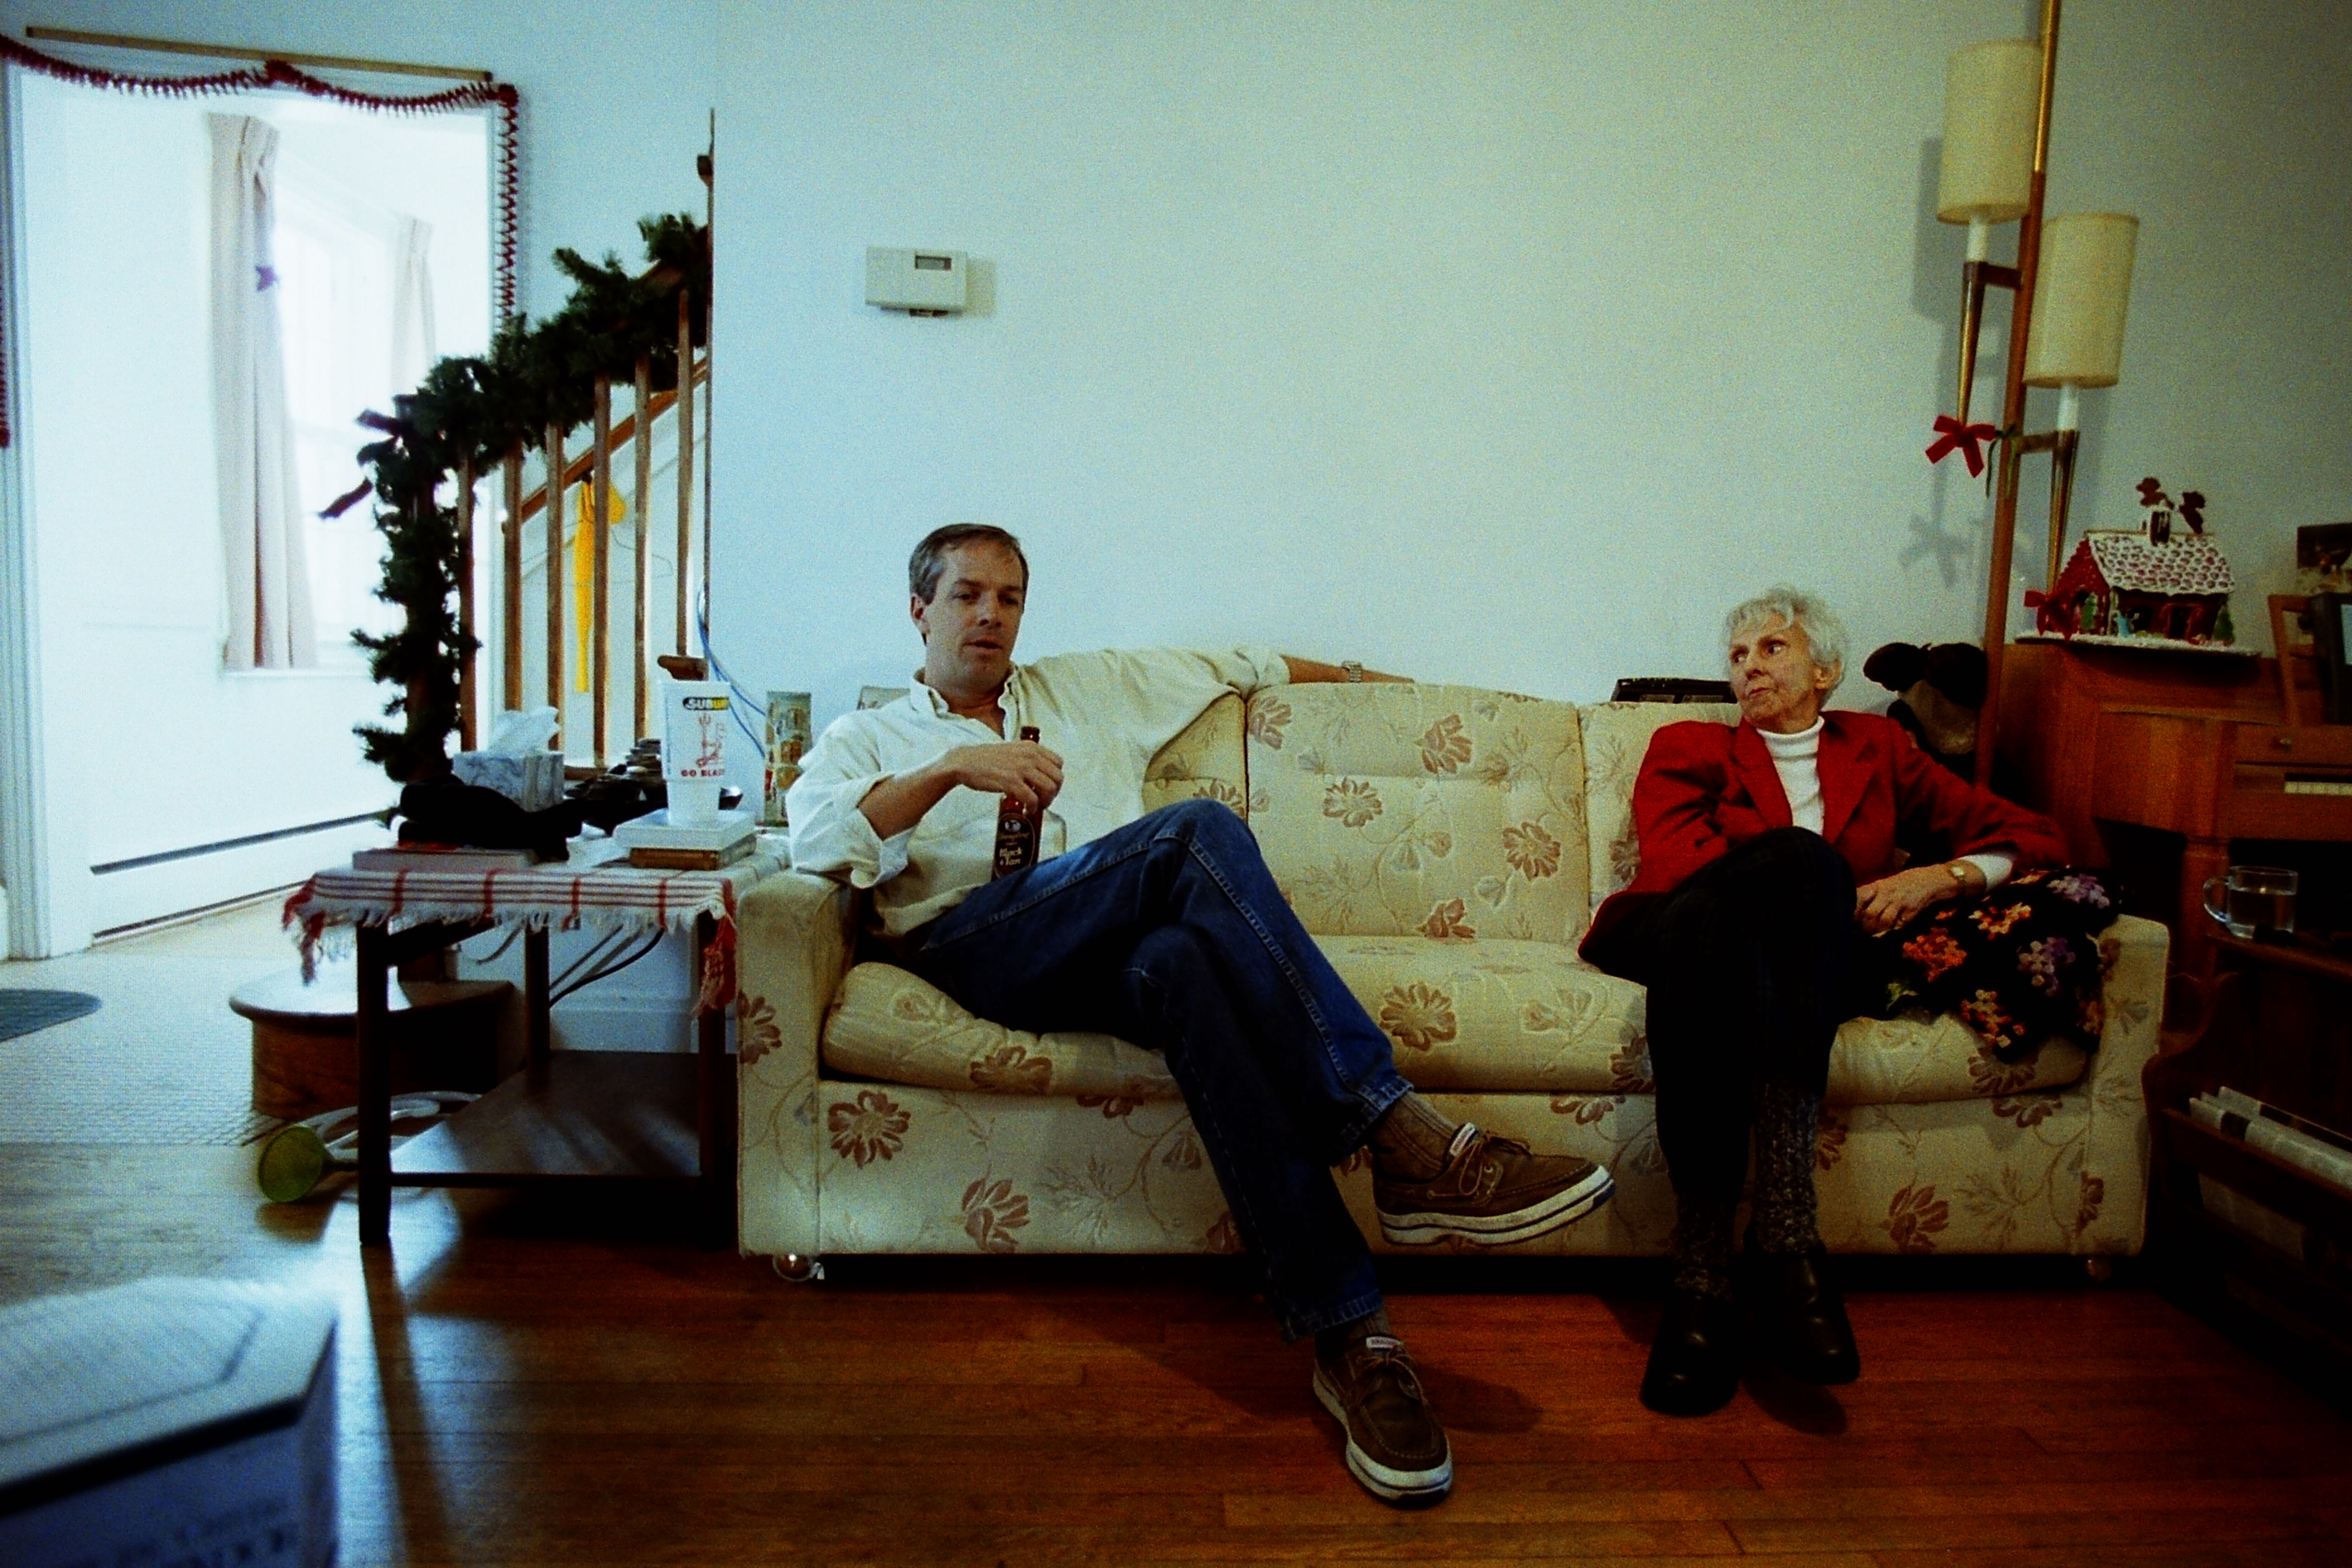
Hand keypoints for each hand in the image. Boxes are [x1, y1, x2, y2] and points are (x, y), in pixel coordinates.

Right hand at [945, 740, 1063, 813]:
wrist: (965, 762)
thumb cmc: (987, 759)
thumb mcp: (1014, 751)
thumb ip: (1029, 758)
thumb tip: (1042, 775)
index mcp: (1032, 747)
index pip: (1059, 763)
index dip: (1055, 778)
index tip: (1046, 788)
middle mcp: (1030, 755)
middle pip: (1058, 778)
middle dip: (1053, 793)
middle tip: (1042, 801)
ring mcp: (1021, 768)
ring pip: (1049, 789)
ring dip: (1045, 802)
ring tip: (1034, 806)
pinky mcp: (1011, 781)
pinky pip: (1032, 799)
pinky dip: (1032, 808)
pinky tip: (1025, 811)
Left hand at [1854, 864, 1969, 934]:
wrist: (1933, 880)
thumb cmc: (1907, 881)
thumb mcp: (1886, 883)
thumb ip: (1871, 894)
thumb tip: (1853, 907)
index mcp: (1879, 886)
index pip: (1859, 897)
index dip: (1851, 910)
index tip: (1844, 919)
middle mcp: (1887, 894)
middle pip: (1869, 913)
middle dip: (1861, 926)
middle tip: (1856, 933)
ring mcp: (1900, 904)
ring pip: (1882, 921)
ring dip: (1874, 931)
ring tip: (1870, 935)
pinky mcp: (1911, 913)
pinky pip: (1897, 926)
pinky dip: (1889, 931)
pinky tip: (1885, 934)